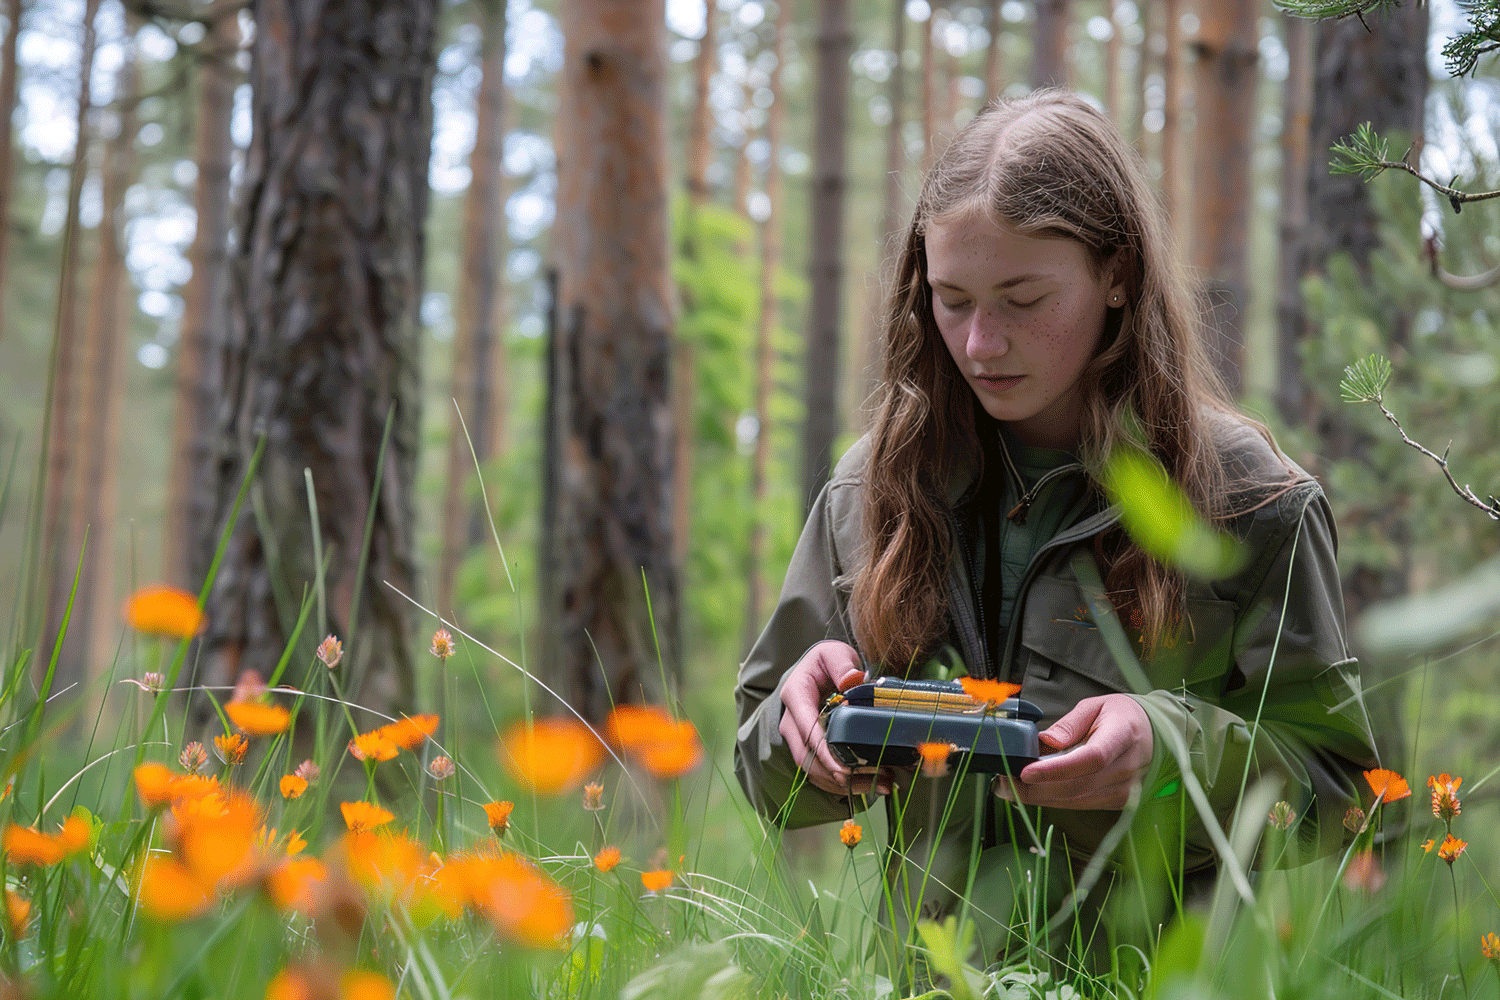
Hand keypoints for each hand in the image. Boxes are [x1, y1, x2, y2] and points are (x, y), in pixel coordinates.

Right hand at [777, 641, 895, 797]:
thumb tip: (852, 679)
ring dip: (843, 782)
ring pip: (813, 770)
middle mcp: (791, 720)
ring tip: (879, 784)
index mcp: (796, 696)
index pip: (806, 729)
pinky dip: (842, 783)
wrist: (818, 669)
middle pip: (807, 757)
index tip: (845, 768)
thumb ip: (842, 664)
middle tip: (873, 779)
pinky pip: (819, 773)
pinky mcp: (808, 748)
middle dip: (838, 774)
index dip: (824, 752)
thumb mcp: (834, 653)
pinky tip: (868, 784)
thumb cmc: (827, 661)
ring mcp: (797, 737)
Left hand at [994, 694, 1152, 810]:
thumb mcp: (1095, 706)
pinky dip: (1054, 800)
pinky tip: (1033, 792)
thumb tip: (1045, 742)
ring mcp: (1124, 790)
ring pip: (1075, 801)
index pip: (1090, 759)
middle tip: (1003, 782)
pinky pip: (1081, 805)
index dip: (1056, 769)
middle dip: (1035, 789)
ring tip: (1010, 787)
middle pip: (1077, 786)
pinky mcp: (1117, 802)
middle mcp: (1125, 768)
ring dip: (1039, 797)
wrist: (1156, 736)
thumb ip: (1070, 724)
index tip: (1026, 771)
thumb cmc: (1122, 717)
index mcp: (1122, 736)